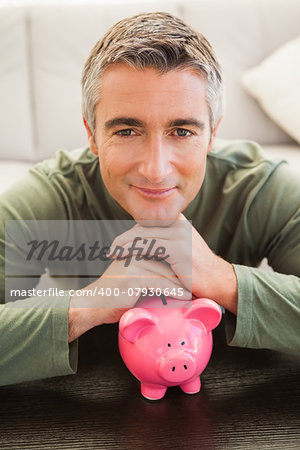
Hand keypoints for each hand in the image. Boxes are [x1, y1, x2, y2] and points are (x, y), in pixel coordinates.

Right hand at [68, 256, 190, 341]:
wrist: (95, 304)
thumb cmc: (117, 292)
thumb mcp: (134, 273)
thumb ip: (150, 265)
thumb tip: (174, 268)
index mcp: (135, 245)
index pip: (164, 248)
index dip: (179, 261)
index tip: (192, 274)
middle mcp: (134, 250)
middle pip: (168, 260)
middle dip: (182, 273)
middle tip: (197, 284)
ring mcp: (134, 262)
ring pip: (166, 272)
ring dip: (181, 284)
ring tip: (193, 293)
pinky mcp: (133, 277)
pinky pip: (160, 284)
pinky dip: (173, 292)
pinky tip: (183, 298)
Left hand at [108, 214, 237, 312]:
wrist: (217, 281)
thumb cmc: (196, 270)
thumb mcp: (181, 249)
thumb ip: (165, 240)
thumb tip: (142, 241)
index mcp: (178, 221)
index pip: (147, 222)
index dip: (131, 232)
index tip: (119, 243)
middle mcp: (179, 223)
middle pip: (143, 227)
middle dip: (125, 238)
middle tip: (112, 249)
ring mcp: (179, 234)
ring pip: (143, 235)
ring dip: (125, 245)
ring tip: (113, 254)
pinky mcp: (178, 248)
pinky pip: (150, 247)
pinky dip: (134, 252)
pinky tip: (125, 259)